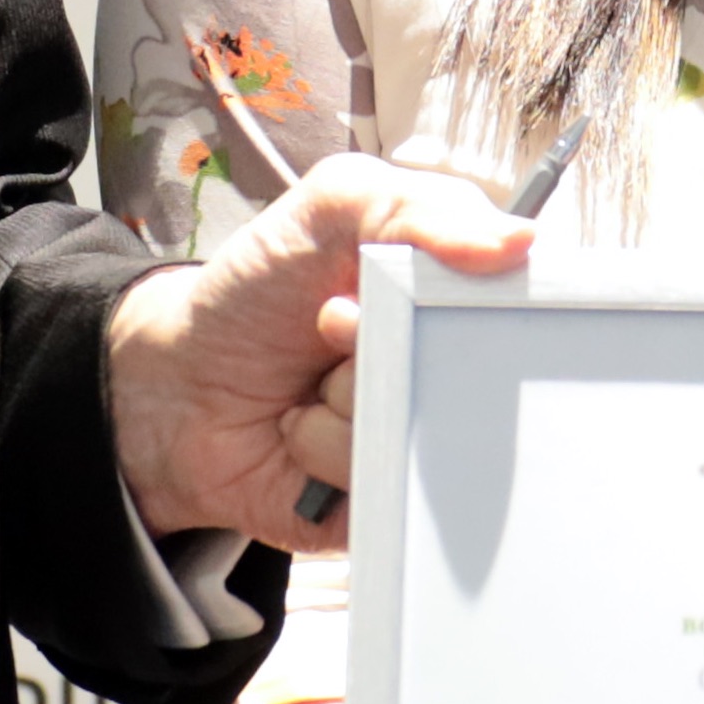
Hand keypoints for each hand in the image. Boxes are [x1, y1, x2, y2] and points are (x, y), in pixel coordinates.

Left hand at [108, 152, 545, 553]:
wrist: (176, 383)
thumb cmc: (258, 293)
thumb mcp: (332, 207)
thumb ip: (422, 208)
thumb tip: (522, 241)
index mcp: (456, 299)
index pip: (528, 301)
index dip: (491, 299)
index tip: (423, 288)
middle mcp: (450, 370)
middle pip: (487, 371)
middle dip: (395, 340)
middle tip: (334, 321)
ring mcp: (421, 436)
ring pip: (428, 426)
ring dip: (350, 396)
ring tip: (313, 382)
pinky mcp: (386, 497)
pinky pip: (386, 480)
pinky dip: (326, 448)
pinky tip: (298, 430)